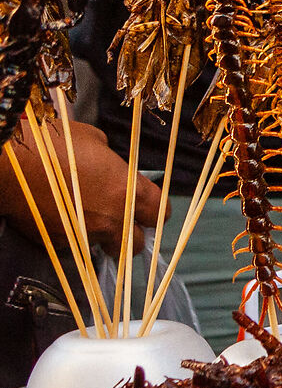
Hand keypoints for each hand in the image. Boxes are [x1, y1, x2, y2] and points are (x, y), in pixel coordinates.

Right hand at [1, 122, 163, 253]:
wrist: (9, 163)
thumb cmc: (52, 144)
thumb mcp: (93, 139)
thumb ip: (112, 159)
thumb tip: (112, 166)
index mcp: (127, 191)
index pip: (160, 213)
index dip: (154, 212)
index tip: (147, 209)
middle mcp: (112, 218)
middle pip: (136, 244)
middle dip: (131, 235)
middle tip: (120, 223)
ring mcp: (85, 235)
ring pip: (105, 248)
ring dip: (102, 239)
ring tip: (88, 223)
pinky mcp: (59, 243)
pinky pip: (75, 249)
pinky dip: (74, 239)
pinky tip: (64, 222)